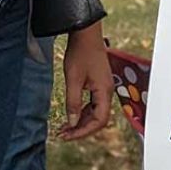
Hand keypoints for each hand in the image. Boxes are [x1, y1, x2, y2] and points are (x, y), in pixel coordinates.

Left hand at [59, 23, 113, 140]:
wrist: (86, 34)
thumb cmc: (81, 53)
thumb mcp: (73, 79)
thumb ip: (73, 102)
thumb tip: (72, 122)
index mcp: (104, 91)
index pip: (99, 120)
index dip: (84, 131)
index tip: (68, 135)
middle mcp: (107, 91)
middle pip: (98, 119)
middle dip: (81, 128)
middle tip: (63, 134)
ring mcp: (104, 87)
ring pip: (96, 112)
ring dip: (81, 121)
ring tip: (65, 127)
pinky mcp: (99, 83)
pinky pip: (93, 104)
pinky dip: (83, 112)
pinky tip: (72, 114)